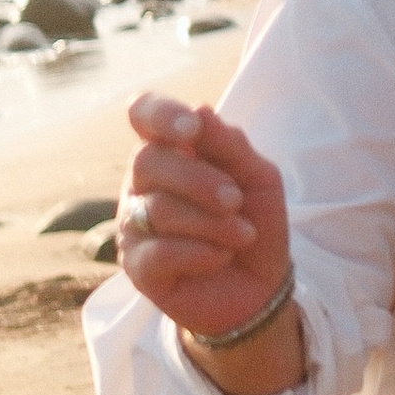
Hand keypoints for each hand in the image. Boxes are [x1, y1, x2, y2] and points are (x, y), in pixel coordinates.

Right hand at [120, 90, 292, 349]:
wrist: (261, 285)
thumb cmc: (254, 220)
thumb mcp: (259, 178)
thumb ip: (230, 145)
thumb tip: (200, 110)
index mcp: (171, 150)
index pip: (144, 115)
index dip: (160, 114)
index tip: (191, 128)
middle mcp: (143, 182)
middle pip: (148, 161)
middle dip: (199, 181)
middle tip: (235, 201)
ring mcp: (134, 223)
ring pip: (158, 209)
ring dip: (212, 223)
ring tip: (242, 235)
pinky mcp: (137, 266)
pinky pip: (159, 252)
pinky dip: (200, 252)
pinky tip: (220, 256)